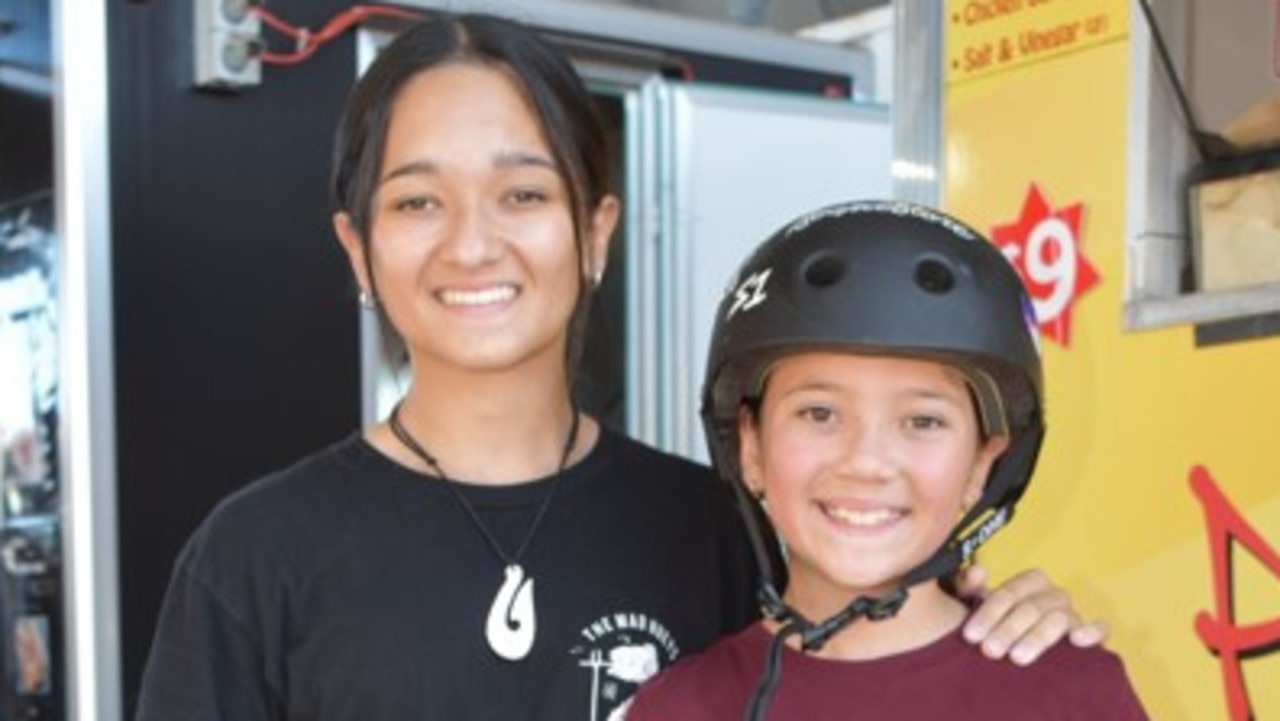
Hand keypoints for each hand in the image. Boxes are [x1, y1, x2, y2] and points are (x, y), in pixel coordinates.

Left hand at [957, 565, 1109, 665]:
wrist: (1020, 651)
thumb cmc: (997, 626)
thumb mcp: (977, 607)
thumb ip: (970, 588)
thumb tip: (977, 571)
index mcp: (1029, 583)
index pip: (1008, 593)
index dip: (988, 613)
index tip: (970, 635)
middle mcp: (1053, 595)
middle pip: (1032, 608)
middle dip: (1008, 629)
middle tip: (989, 651)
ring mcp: (1074, 615)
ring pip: (1059, 620)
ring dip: (1037, 637)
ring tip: (1017, 658)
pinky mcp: (1092, 636)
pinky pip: (1100, 629)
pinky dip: (1092, 631)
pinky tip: (1077, 641)